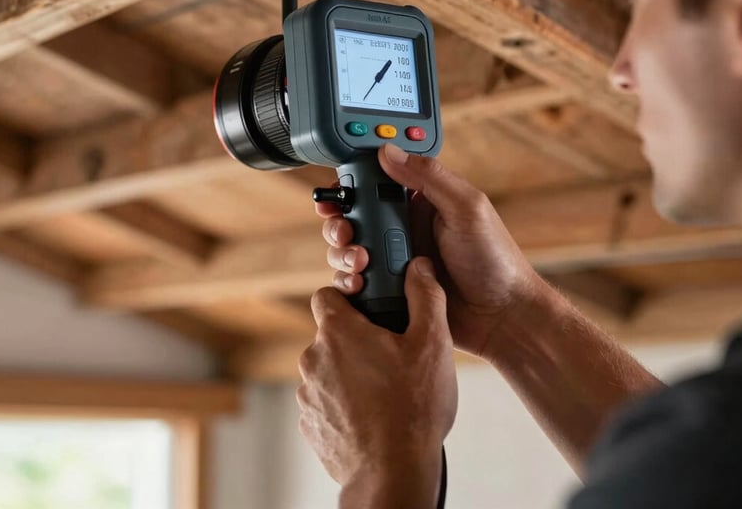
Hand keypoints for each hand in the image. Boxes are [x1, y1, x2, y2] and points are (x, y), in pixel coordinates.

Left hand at [297, 257, 455, 504]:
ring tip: (386, 389)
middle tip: (391, 353)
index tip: (370, 307)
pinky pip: (327, 399)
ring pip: (329, 367)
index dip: (347, 296)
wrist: (392, 475)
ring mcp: (309, 394)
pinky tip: (375, 414)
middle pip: (331, 333)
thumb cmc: (412, 408)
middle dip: (357, 338)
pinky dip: (345, 401)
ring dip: (350, 371)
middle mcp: (314, 359)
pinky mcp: (311, 423)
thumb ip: (425, 296)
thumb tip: (419, 266)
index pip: (326, 294)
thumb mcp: (432, 343)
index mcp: (338, 332)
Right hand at [317, 143, 543, 360]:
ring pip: (350, 249)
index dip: (351, 184)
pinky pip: (358, 282)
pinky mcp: (391, 290)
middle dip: (340, 222)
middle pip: (354, 217)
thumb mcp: (467, 207)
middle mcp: (404, 228)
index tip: (337, 190)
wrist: (503, 317)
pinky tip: (359, 284)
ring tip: (360, 261)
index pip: (376, 182)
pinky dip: (349, 281)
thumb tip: (389, 150)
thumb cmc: (495, 259)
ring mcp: (395, 260)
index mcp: (420, 201)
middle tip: (346, 232)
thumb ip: (429, 176)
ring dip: (343, 252)